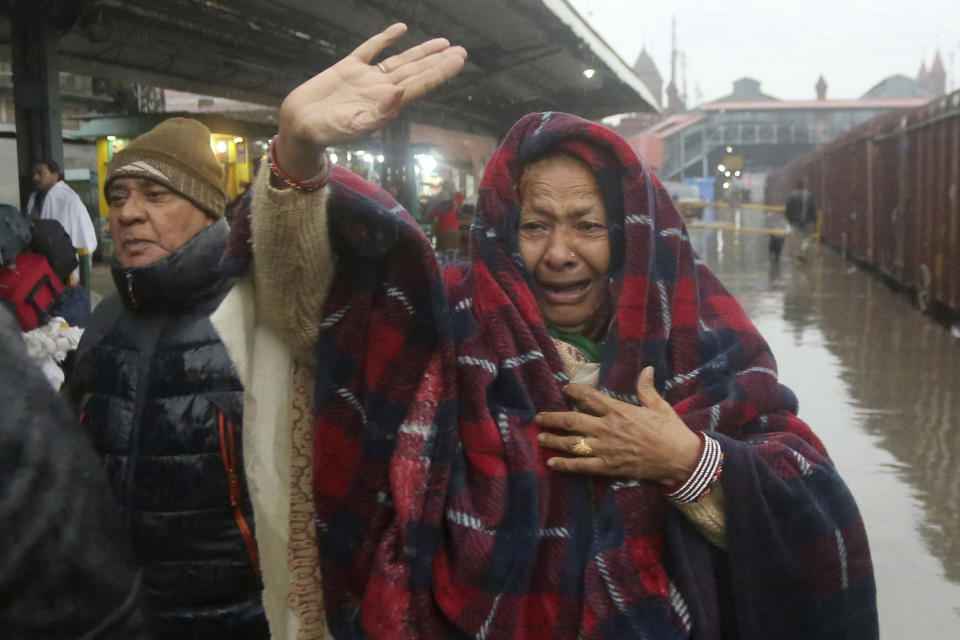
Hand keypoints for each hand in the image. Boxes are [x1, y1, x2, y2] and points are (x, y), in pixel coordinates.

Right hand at [276, 23, 466, 179]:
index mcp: (387, 105)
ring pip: (400, 61)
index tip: (458, 61)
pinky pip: (371, 49)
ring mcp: (366, 77)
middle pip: (416, 71)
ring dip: (421, 52)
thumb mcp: (355, 126)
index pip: (420, 85)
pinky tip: (400, 30)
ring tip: (443, 43)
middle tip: (462, 52)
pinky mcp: (348, 67)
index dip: (440, 72)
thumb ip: (380, 112)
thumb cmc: (327, 132)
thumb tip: (403, 92)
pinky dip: (385, 39)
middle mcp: (381, 90)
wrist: (299, 126)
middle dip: (438, 62)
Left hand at [536, 367, 701, 484]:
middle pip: (573, 421)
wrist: (680, 458)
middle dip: (553, 418)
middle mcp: (608, 428)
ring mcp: (606, 448)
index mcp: (619, 410)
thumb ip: (646, 388)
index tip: (566, 389)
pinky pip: (582, 465)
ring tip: (540, 437)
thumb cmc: (671, 430)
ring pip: (572, 443)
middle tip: (538, 418)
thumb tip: (647, 369)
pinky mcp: (608, 467)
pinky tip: (552, 463)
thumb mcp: (659, 406)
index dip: (575, 391)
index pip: (590, 397)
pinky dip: (565, 465)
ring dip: (554, 440)